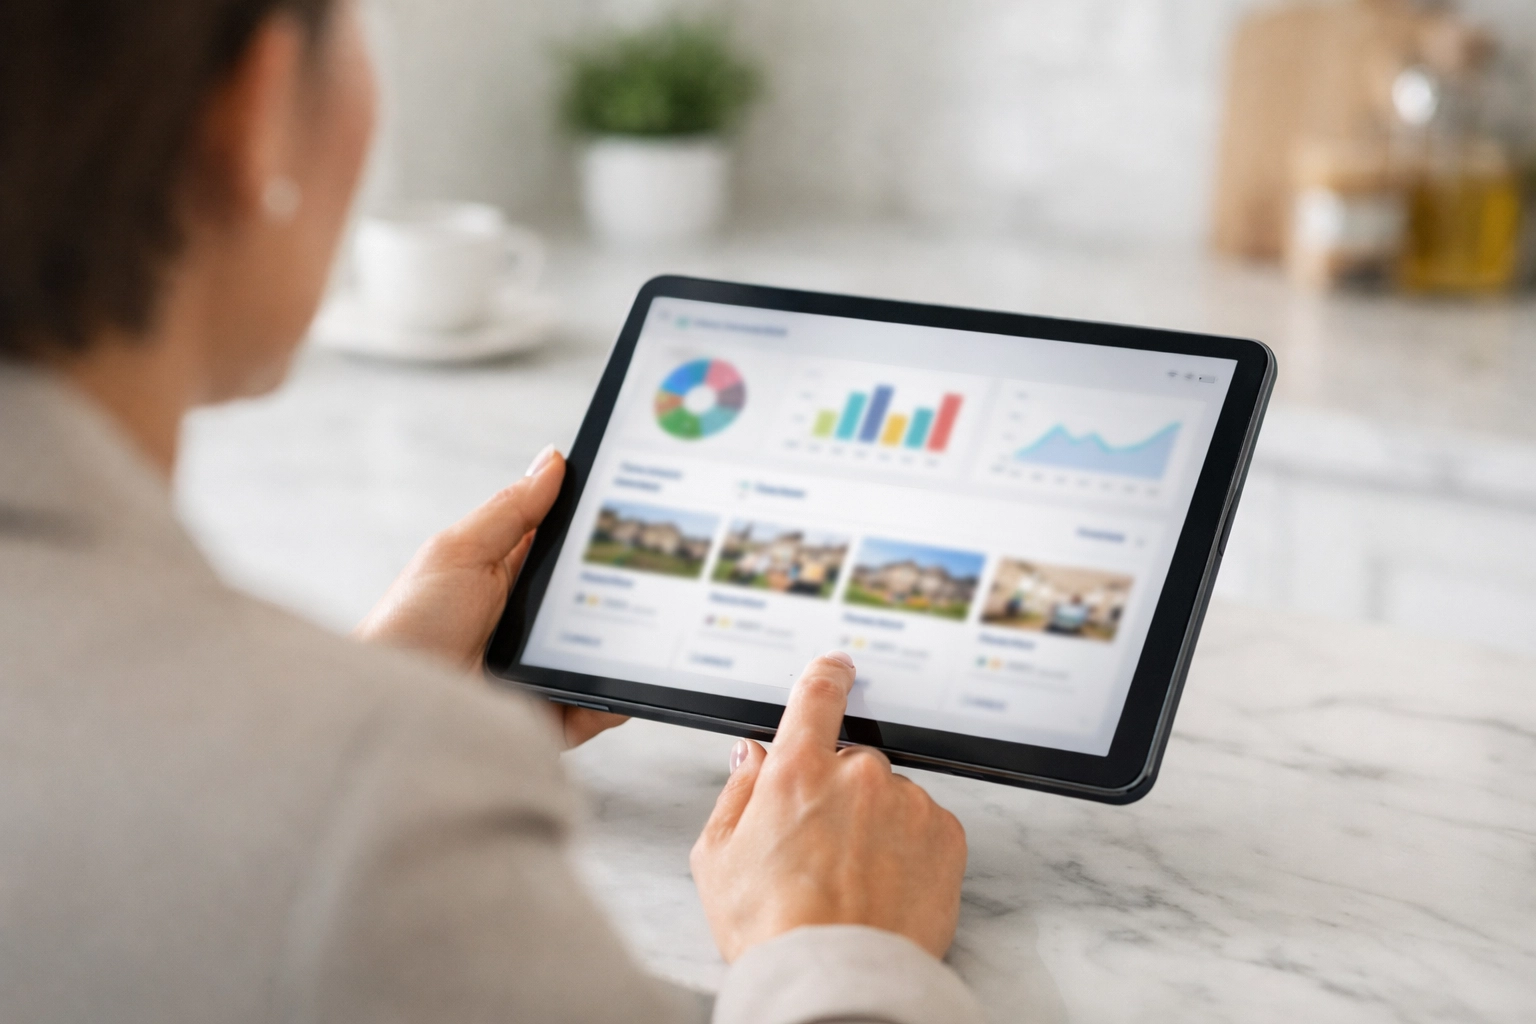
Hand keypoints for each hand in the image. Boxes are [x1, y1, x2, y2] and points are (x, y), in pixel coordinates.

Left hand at [355, 445, 627, 748]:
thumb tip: (553, 460)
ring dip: (626, 644)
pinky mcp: (548, 712)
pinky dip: (613, 700)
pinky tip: (622, 689)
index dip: (598, 526)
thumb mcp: (459, 551)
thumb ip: (511, 510)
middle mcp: (528, 618)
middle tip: (656, 572)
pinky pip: (594, 706)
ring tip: (650, 632)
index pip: (566, 543)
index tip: (633, 508)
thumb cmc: (409, 623)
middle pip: (594, 596)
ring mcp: (541, 666)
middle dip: (625, 586)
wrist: (392, 705)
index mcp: (508, 572)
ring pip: (603, 651)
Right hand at [689, 653, 966, 961]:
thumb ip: (736, 794)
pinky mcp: (946, 835)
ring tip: (854, 880)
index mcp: (798, 770)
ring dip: (878, 823)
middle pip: (853, 762)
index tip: (838, 667)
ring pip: (891, 797)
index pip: (817, 696)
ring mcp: (907, 803)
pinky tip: (885, 885)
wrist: (836, 978)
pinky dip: (911, 848)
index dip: (828, 674)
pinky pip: (926, 826)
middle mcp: (858, 776)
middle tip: (822, 848)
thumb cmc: (774, 929)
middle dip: (840, 793)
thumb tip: (751, 757)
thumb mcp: (717, 858)